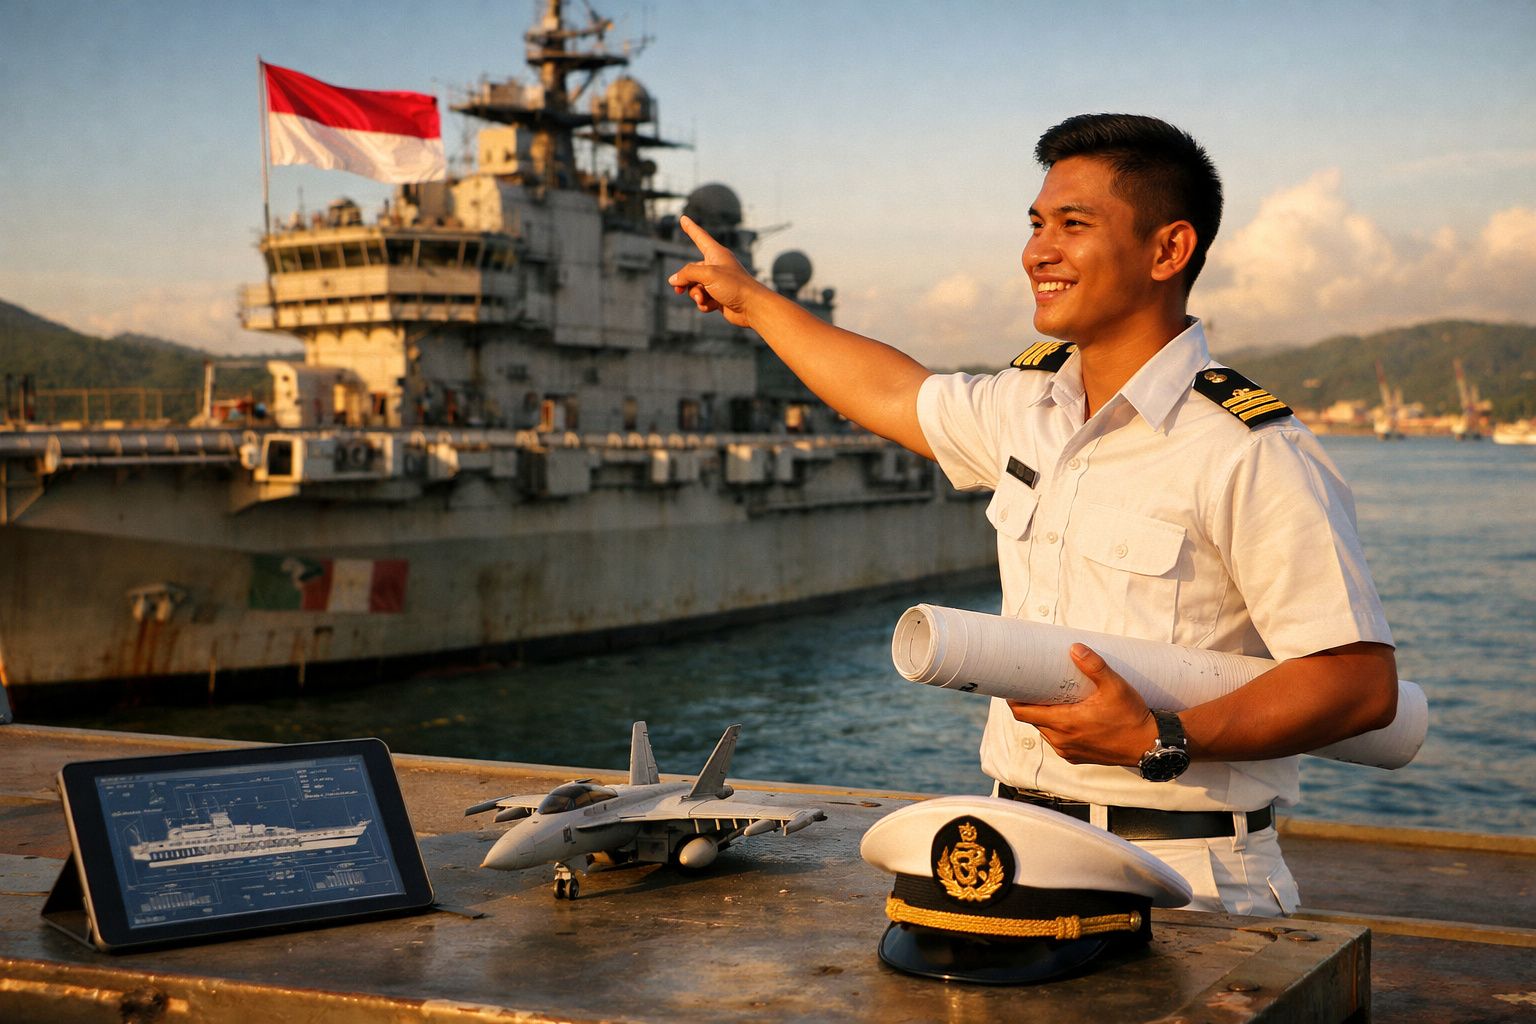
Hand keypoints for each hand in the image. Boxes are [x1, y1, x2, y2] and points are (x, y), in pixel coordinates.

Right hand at [667, 215, 763, 327]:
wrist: (753, 307)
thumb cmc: (735, 286)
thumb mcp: (708, 274)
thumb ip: (688, 274)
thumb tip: (674, 279)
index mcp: (716, 254)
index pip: (700, 237)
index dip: (690, 228)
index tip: (683, 218)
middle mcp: (716, 266)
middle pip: (691, 270)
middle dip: (684, 281)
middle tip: (678, 290)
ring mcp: (717, 282)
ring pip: (695, 287)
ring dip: (695, 294)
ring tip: (703, 299)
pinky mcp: (718, 297)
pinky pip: (703, 299)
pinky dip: (704, 304)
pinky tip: (711, 306)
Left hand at [1007, 643, 1158, 765]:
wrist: (1150, 744)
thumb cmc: (1132, 716)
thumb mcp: (1115, 686)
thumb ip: (1094, 666)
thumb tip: (1075, 648)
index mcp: (1065, 723)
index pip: (1023, 713)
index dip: (1013, 700)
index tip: (1012, 685)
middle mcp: (1062, 740)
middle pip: (1032, 721)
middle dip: (1029, 705)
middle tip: (1032, 686)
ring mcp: (1068, 751)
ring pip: (1044, 731)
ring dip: (1043, 717)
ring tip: (1050, 699)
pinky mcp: (1077, 757)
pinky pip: (1057, 742)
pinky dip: (1056, 729)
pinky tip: (1065, 717)